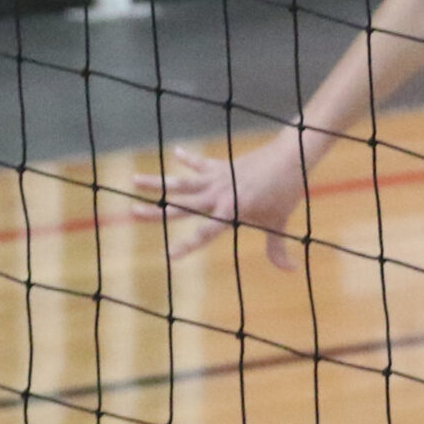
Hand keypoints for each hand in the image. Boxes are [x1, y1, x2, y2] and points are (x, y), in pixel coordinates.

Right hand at [133, 134, 311, 270]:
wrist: (290, 159)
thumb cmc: (285, 194)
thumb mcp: (279, 223)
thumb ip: (278, 249)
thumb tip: (290, 270)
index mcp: (231, 211)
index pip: (205, 233)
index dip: (188, 245)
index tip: (170, 255)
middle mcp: (218, 195)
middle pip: (181, 206)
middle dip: (156, 211)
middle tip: (133, 212)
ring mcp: (217, 178)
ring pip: (181, 182)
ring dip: (157, 182)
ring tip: (134, 179)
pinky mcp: (221, 166)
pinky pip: (200, 164)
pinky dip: (189, 159)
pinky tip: (175, 152)